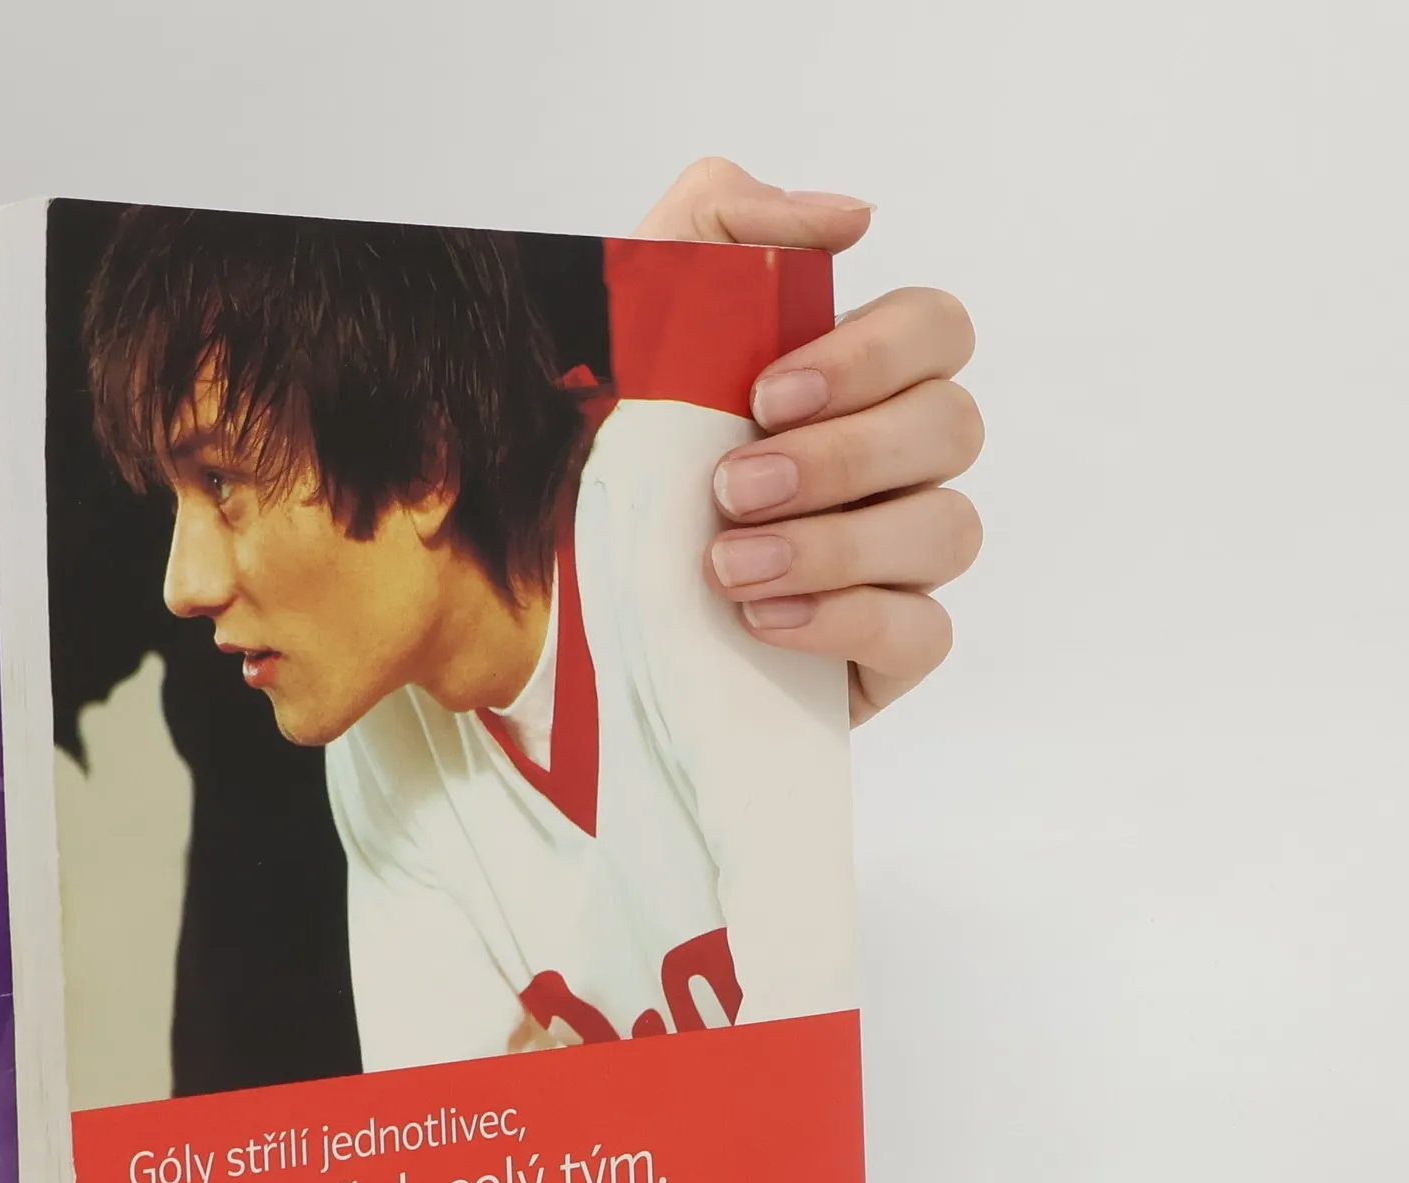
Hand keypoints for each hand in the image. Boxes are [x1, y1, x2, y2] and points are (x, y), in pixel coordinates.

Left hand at [636, 158, 982, 722]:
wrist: (541, 596)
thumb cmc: (601, 451)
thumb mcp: (628, 315)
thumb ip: (722, 222)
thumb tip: (850, 218)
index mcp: (852, 379)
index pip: (937, 330)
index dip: (873, 355)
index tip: (764, 395)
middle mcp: (892, 465)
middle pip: (952, 427)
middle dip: (841, 458)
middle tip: (730, 490)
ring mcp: (897, 562)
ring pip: (946, 531)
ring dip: (838, 545)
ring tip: (728, 567)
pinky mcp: (881, 653)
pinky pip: (922, 633)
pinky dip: (847, 621)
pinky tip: (762, 622)